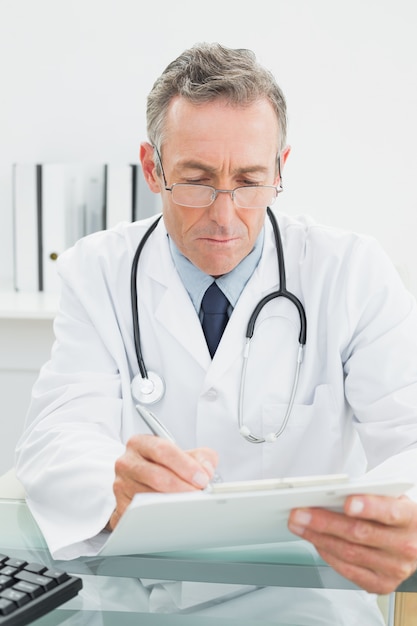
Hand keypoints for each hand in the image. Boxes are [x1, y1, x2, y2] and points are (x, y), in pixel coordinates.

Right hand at [107, 434, 217, 529]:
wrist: (140, 480)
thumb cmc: (163, 466)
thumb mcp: (183, 454)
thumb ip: (201, 457)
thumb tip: (206, 471)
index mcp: (140, 443)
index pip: (163, 450)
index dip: (185, 465)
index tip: (202, 477)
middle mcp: (127, 462)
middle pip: (157, 476)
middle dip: (184, 487)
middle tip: (200, 493)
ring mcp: (121, 485)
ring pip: (151, 497)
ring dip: (175, 503)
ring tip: (191, 503)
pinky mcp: (121, 506)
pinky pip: (144, 514)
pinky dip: (162, 515)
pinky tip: (175, 513)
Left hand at [288, 494, 416, 593]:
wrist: (416, 542)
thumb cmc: (397, 515)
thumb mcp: (391, 497)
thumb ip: (368, 494)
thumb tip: (331, 493)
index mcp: (410, 518)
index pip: (390, 512)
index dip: (368, 507)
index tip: (348, 502)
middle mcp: (405, 546)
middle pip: (360, 534)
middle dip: (324, 522)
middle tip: (300, 512)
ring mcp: (394, 569)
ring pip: (349, 553)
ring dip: (317, 537)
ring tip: (299, 524)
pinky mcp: (381, 584)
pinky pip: (348, 570)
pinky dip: (327, 554)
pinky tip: (315, 541)